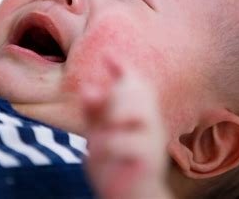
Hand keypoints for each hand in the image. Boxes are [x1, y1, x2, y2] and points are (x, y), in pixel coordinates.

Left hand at [82, 59, 171, 198]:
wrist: (131, 197)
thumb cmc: (114, 164)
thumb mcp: (100, 134)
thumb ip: (95, 113)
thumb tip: (87, 88)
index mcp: (140, 115)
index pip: (136, 85)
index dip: (123, 68)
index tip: (108, 54)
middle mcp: (151, 124)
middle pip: (136, 93)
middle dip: (114, 95)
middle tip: (93, 105)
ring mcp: (151, 140)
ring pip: (132, 113)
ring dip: (109, 122)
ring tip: (98, 141)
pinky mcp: (146, 159)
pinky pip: (122, 142)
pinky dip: (105, 147)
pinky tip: (98, 156)